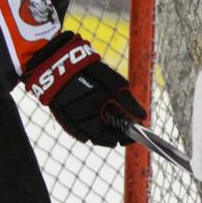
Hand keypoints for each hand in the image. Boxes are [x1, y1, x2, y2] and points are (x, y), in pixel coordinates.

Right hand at [23, 32, 146, 146]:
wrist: (58, 64)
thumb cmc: (89, 71)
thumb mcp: (114, 83)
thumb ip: (128, 102)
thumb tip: (143, 117)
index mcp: (96, 112)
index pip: (114, 135)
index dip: (124, 136)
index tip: (132, 135)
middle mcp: (81, 120)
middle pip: (101, 138)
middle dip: (113, 135)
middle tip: (122, 132)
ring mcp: (70, 121)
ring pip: (88, 136)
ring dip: (100, 134)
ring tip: (109, 128)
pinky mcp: (62, 119)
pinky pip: (77, 132)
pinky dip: (87, 132)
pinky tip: (93, 126)